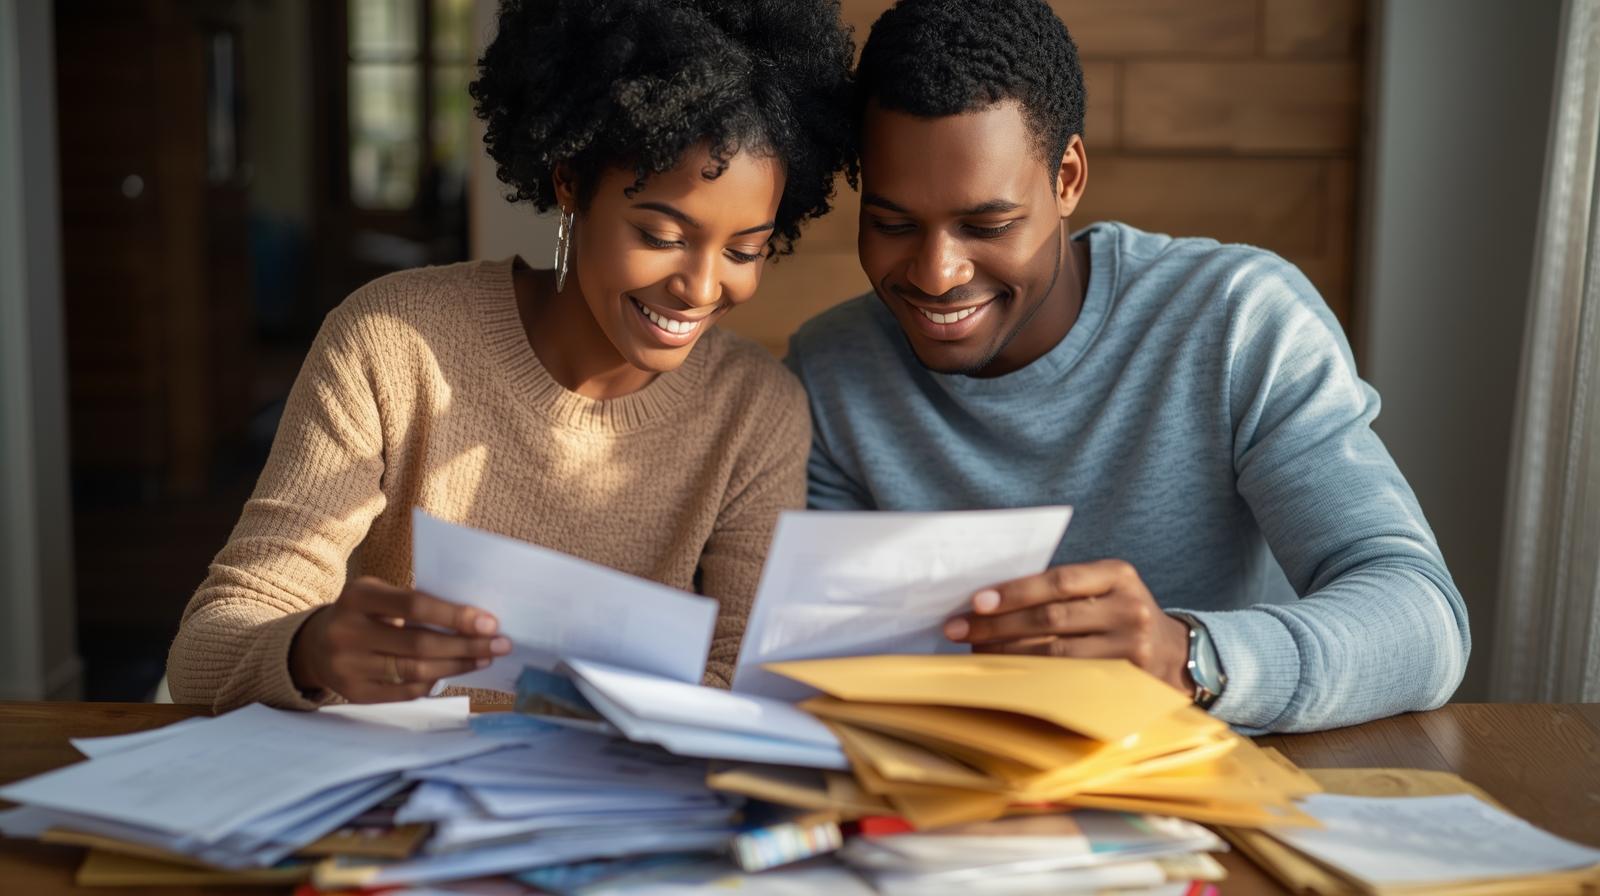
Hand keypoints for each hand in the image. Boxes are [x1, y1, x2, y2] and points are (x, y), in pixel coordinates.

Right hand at [289, 576, 510, 701]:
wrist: (316, 644)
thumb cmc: (364, 613)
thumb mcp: (379, 594)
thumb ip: (416, 602)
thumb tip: (474, 619)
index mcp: (358, 597)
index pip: (415, 605)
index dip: (455, 615)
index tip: (490, 621)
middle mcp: (347, 632)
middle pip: (419, 644)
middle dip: (466, 645)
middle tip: (500, 644)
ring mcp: (348, 667)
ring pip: (415, 671)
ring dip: (457, 666)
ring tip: (484, 658)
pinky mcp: (354, 693)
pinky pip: (405, 692)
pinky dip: (434, 682)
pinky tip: (455, 672)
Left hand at [942, 559, 1194, 694]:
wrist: (1177, 655)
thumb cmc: (1117, 615)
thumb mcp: (1103, 590)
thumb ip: (1060, 589)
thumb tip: (988, 599)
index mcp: (1118, 574)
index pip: (1059, 581)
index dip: (1015, 591)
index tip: (976, 601)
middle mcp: (1129, 609)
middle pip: (1052, 619)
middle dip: (998, 625)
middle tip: (958, 630)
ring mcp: (1132, 648)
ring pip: (1056, 655)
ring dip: (1008, 654)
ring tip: (974, 652)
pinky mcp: (1128, 682)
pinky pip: (1069, 682)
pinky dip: (1032, 678)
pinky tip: (1006, 675)